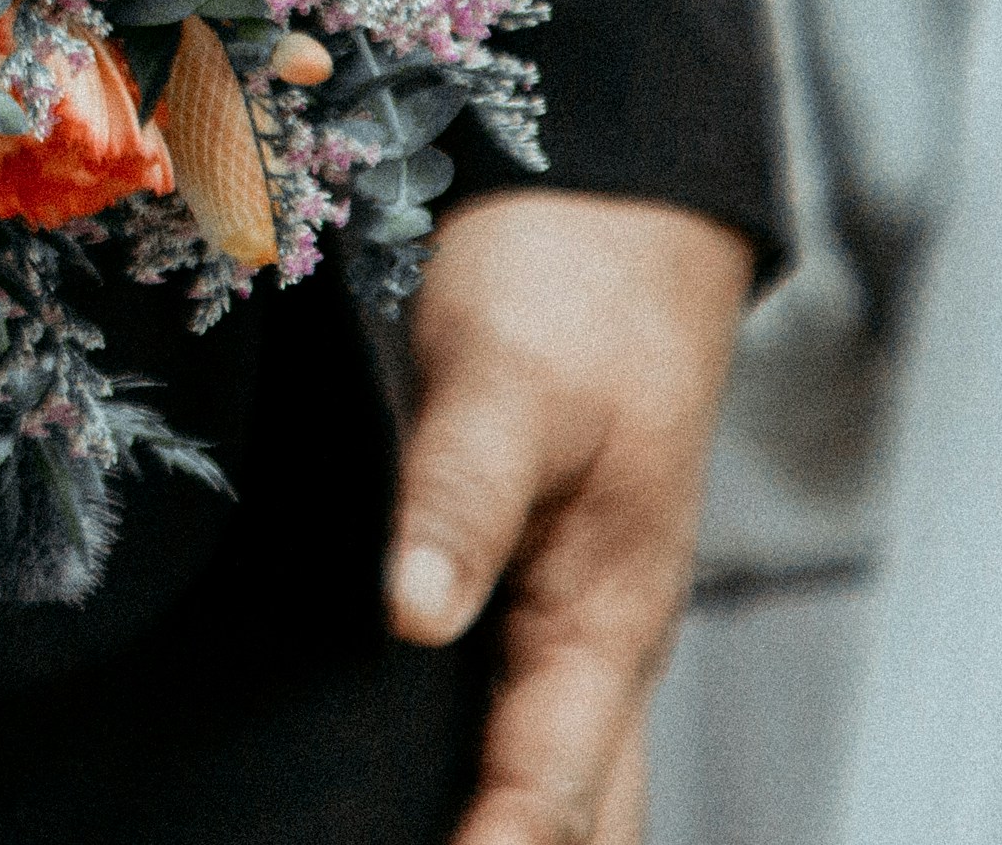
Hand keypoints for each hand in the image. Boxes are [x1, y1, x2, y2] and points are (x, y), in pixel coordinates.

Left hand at [387, 191, 752, 844]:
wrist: (616, 218)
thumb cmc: (570, 292)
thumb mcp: (505, 382)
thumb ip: (456, 496)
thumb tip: (412, 616)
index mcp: (607, 617)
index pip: (549, 789)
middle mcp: (598, 645)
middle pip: (574, 815)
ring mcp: (570, 625)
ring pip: (556, 776)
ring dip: (506, 824)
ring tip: (385, 834)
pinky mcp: (530, 590)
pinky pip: (516, 720)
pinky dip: (477, 773)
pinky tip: (396, 778)